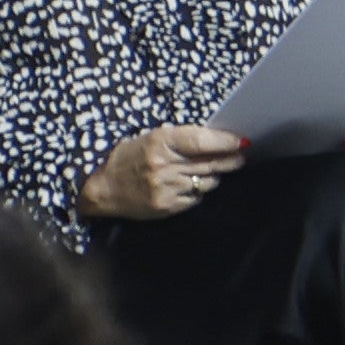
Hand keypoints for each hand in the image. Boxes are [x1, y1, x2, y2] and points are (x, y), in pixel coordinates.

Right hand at [85, 124, 246, 224]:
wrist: (103, 188)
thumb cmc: (127, 158)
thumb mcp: (150, 138)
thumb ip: (180, 139)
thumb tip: (215, 140)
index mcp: (159, 141)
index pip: (201, 140)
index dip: (224, 141)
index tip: (240, 141)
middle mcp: (164, 165)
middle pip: (209, 162)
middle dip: (230, 159)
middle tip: (241, 155)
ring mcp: (167, 188)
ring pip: (206, 181)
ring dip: (216, 175)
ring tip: (218, 169)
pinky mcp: (168, 207)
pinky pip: (196, 198)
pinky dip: (199, 190)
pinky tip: (195, 184)